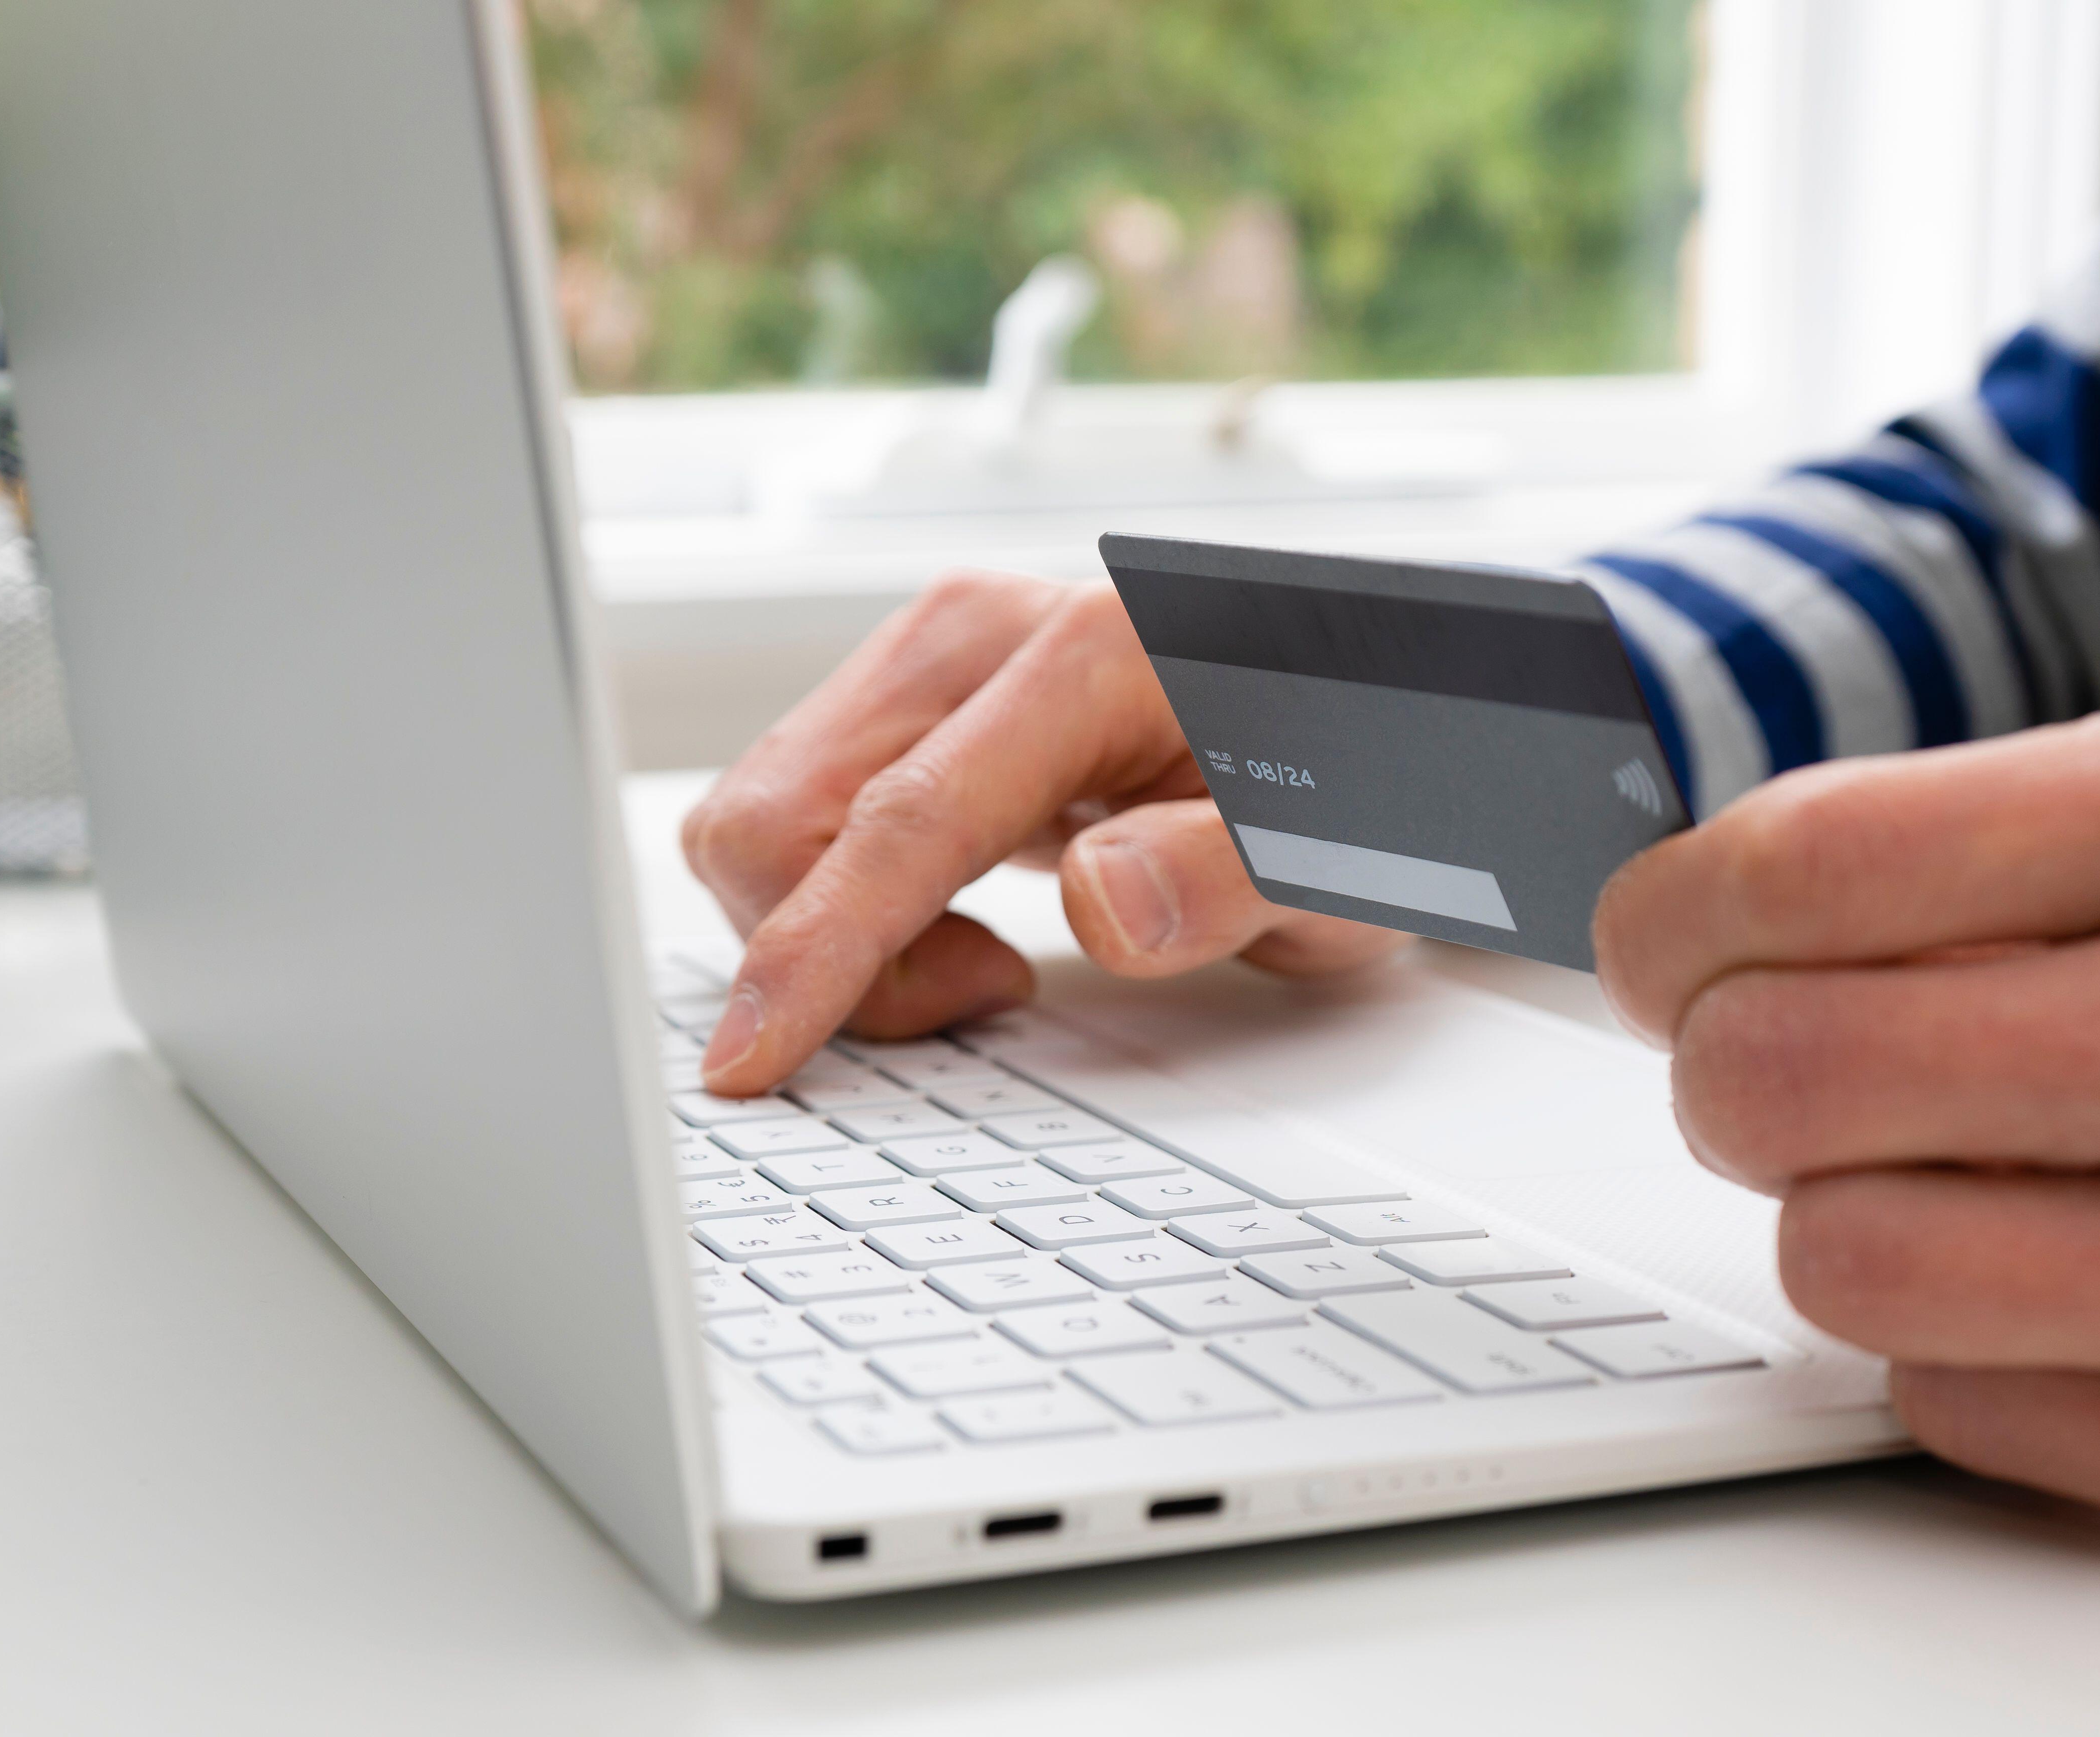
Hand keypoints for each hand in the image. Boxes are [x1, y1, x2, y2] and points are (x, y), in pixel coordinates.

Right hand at [683, 570, 1402, 1094]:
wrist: (1347, 716)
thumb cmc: (1345, 781)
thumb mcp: (1342, 858)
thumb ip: (1234, 875)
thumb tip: (1108, 902)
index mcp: (1080, 657)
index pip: (901, 819)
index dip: (814, 950)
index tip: (752, 1058)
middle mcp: (973, 638)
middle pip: (783, 812)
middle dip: (831, 951)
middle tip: (990, 992)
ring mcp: (926, 665)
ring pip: (767, 819)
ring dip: (833, 931)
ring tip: (983, 961)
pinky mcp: (902, 707)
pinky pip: (796, 821)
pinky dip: (841, 905)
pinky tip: (951, 926)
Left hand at [1595, 690, 2099, 1528]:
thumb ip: (1963, 832)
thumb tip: (1689, 918)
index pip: (1811, 869)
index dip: (1678, 910)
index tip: (1669, 932)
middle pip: (1791, 1073)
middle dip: (1735, 1060)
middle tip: (1775, 1046)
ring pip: (1853, 1260)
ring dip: (1837, 1206)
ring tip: (1922, 1156)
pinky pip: (1966, 1407)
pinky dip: (1957, 1345)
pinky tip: (2044, 1261)